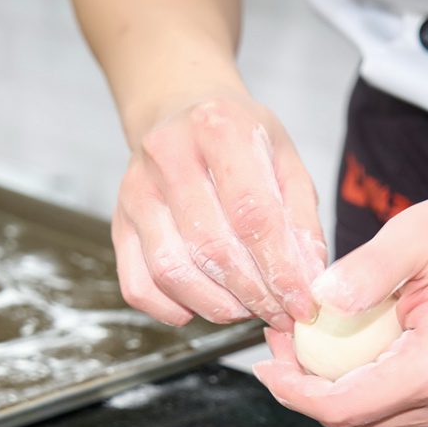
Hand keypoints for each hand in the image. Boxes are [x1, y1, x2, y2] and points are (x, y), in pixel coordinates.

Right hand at [112, 90, 326, 331]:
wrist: (179, 111)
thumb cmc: (238, 138)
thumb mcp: (284, 160)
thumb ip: (300, 220)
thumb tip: (308, 282)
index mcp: (219, 129)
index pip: (252, 214)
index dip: (280, 269)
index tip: (301, 303)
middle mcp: (168, 155)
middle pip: (211, 247)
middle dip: (252, 294)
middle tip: (279, 314)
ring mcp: (135, 191)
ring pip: (171, 271)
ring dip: (216, 305)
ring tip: (246, 309)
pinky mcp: (119, 224)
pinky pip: (138, 285)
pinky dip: (172, 309)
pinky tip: (203, 304)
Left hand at [253, 191, 427, 426]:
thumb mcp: (420, 234)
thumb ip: (367, 269)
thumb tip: (318, 299)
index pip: (345, 407)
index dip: (294, 392)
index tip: (266, 363)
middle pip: (354, 421)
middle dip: (306, 387)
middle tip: (283, 340)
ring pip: (374, 421)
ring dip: (333, 390)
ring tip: (308, 341)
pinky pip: (397, 411)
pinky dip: (364, 388)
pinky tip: (349, 352)